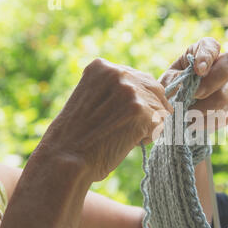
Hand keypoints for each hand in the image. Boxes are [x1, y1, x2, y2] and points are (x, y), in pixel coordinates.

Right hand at [37, 58, 172, 181]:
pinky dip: (150, 137)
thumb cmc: (78, 138)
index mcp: (102, 67)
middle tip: (130, 128)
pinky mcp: (140, 111)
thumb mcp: (93, 100)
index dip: (140, 100)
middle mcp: (117, 73)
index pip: (140, 78)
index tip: (128, 116)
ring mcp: (129, 91)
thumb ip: (116, 92)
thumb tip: (150, 95)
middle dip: (150, 111)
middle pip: (155, 89)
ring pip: (160, 108)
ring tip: (125, 136)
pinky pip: (162, 124)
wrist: (65, 160)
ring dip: (149, 125)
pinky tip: (130, 142)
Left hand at [159, 37, 227, 131]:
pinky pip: (219, 116)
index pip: (211, 47)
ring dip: (200, 109)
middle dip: (209, 85)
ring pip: (222, 98)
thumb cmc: (172, 86)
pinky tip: (192, 121)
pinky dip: (202, 122)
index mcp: (204, 51)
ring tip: (184, 113)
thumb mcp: (169, 80)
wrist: (176, 109)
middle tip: (192, 96)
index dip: (207, 57)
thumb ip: (178, 79)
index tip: (198, 71)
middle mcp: (223, 66)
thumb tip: (193, 88)